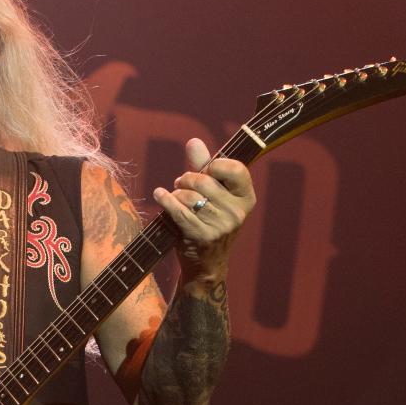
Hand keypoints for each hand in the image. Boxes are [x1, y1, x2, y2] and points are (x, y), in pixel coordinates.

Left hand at [153, 138, 255, 279]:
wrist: (206, 263)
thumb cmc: (209, 220)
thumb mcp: (213, 194)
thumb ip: (204, 167)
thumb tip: (193, 141)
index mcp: (247, 197)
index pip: (235, 168)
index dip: (215, 165)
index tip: (205, 169)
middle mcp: (238, 211)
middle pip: (204, 181)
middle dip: (187, 179)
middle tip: (181, 183)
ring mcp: (222, 225)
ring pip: (189, 196)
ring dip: (176, 193)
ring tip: (176, 197)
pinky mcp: (202, 235)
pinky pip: (178, 210)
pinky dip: (165, 200)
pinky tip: (159, 195)